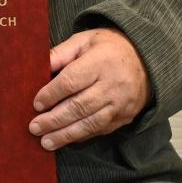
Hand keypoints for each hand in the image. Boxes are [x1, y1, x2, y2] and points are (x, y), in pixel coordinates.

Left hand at [29, 28, 150, 150]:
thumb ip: (61, 53)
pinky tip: (65, 139)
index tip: (36, 104)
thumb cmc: (108, 48)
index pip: (72, 81)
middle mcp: (113, 85)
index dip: (52, 94)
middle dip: (54, 119)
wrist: (146, 60)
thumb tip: (37, 66)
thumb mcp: (85, 40)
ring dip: (66, 134)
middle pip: (79, 106)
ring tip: (46, 142)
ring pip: (90, 123)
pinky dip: (81, 135)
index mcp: (101, 62)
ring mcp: (121, 104)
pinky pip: (100, 129)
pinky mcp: (125, 116)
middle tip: (34, 128)